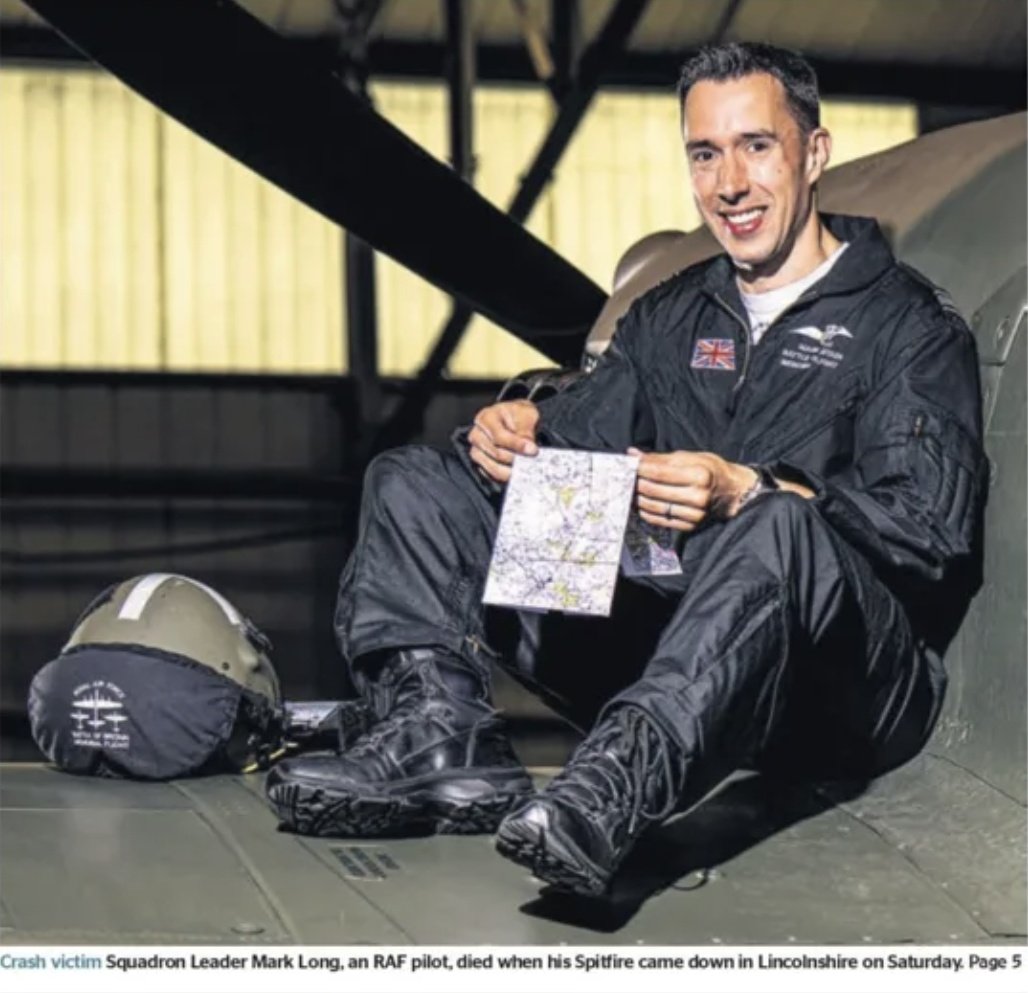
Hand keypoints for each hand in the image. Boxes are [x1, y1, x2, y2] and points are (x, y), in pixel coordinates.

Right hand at [468, 399, 539, 483]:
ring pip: (494, 467)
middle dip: (517, 459)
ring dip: (512, 470)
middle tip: (532, 461)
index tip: (533, 450)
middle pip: (497, 453)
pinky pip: (492, 475)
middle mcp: (477, 434)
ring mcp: (476, 450)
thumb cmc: (518, 416)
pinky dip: (506, 476)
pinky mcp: (479, 463)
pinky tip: (517, 474)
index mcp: (487, 417)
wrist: (515, 421)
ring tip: (526, 469)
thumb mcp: (526, 414)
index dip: (517, 445)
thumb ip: (526, 429)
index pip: (499, 436)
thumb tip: (528, 445)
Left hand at [630, 448, 757, 531]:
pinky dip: (646, 511)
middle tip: (626, 478)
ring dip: (638, 498)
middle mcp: (697, 497)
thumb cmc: (710, 470)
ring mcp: (694, 514)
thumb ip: (660, 458)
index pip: (659, 472)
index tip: (628, 465)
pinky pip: (659, 520)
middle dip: (636, 482)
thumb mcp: (691, 457)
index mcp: (700, 475)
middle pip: (653, 490)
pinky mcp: (690, 526)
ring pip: (654, 506)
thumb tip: (633, 454)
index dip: (640, 468)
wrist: (732, 493)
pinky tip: (642, 504)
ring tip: (632, 490)